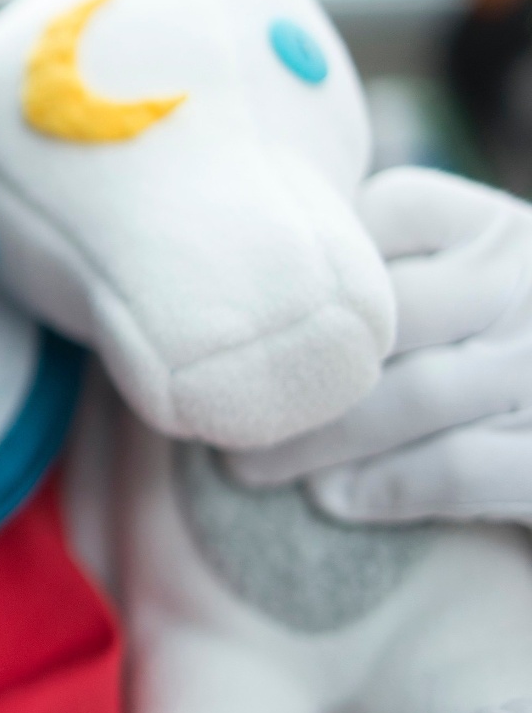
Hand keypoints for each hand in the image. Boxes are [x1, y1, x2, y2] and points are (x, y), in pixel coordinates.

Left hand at [229, 167, 531, 523]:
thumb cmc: (486, 353)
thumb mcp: (460, 287)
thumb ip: (379, 270)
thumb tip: (229, 280)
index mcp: (497, 231)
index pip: (383, 214)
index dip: (301, 266)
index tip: (236, 318)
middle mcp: (528, 284)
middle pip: (378, 318)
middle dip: (284, 374)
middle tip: (212, 414)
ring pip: (407, 398)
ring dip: (313, 443)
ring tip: (247, 466)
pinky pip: (454, 469)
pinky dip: (381, 488)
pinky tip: (330, 498)